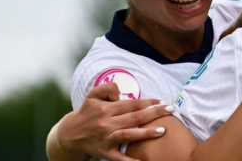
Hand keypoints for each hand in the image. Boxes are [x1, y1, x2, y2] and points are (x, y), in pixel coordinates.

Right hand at [54, 83, 172, 160]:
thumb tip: (121, 91)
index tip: (162, 102)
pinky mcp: (105, 152)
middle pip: (134, 117)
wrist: (70, 134)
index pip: (132, 103)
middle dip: (154, 113)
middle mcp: (106, 123)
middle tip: (170, 110)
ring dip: (147, 133)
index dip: (148, 102)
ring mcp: (106, 138)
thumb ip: (107, 88)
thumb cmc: (87, 112)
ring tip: (162, 130)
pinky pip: (119, 157)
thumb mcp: (92, 95)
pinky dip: (131, 160)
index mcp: (106, 108)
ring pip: (129, 135)